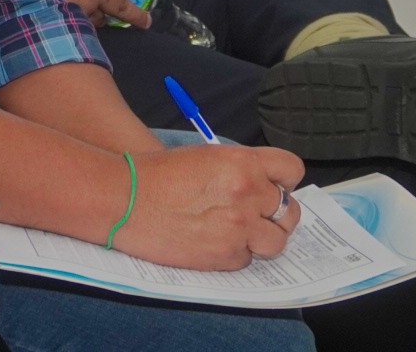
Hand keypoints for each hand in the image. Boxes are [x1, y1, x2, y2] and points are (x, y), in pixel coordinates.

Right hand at [111, 143, 305, 268]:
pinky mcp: (225, 254)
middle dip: (276, 215)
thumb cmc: (157, 174)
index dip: (285, 181)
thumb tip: (262, 185)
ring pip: (276, 241)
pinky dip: (235, 254)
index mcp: (243, 162)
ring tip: (240, 233)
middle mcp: (247, 192)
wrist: (124, 198)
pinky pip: (246, 259)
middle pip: (289, 211)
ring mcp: (239, 226)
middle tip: (259, 216)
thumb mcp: (206, 157)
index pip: (292, 170)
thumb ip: (240, 169)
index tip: (276, 188)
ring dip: (262, 239)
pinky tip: (214, 242)